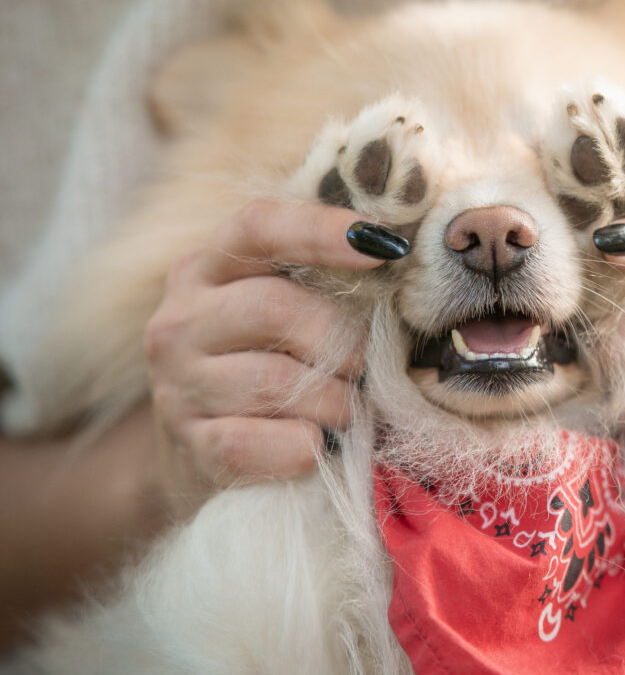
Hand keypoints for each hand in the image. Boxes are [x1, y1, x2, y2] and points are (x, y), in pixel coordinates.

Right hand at [144, 199, 406, 516]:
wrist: (200, 446)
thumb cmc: (263, 357)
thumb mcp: (278, 303)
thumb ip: (321, 276)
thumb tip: (395, 252)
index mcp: (207, 266)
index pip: (258, 227)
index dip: (320, 230)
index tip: (387, 245)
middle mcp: (181, 318)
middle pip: (272, 307)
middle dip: (338, 339)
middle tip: (365, 364)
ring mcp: (178, 383)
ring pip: (273, 381)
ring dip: (332, 400)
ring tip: (346, 408)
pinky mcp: (188, 445)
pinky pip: (252, 443)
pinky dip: (300, 446)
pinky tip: (315, 443)